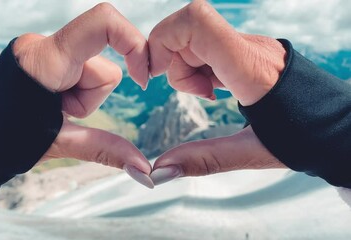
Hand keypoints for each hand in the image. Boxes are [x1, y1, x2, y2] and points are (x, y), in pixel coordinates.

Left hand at [13, 3, 153, 187]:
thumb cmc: (1, 143)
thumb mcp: (58, 143)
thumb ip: (106, 150)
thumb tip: (144, 169)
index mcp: (44, 62)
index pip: (102, 23)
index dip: (133, 43)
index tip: (142, 78)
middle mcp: (42, 46)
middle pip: (101, 65)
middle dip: (92, 96)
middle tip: (62, 114)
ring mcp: (41, 49)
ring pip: (92, 70)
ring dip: (83, 96)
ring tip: (55, 112)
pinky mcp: (42, 56)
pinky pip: (77, 69)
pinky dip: (74, 91)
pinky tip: (53, 105)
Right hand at [148, 0, 286, 184]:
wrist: (338, 124)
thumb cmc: (304, 138)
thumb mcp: (250, 153)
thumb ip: (202, 160)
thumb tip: (160, 171)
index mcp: (249, 69)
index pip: (196, 22)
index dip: (163, 40)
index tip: (156, 75)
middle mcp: (249, 48)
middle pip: (187, 31)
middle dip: (174, 63)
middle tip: (195, 94)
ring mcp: (248, 46)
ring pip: (195, 37)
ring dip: (187, 67)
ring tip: (209, 95)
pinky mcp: (246, 50)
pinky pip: (208, 45)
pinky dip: (199, 66)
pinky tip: (214, 89)